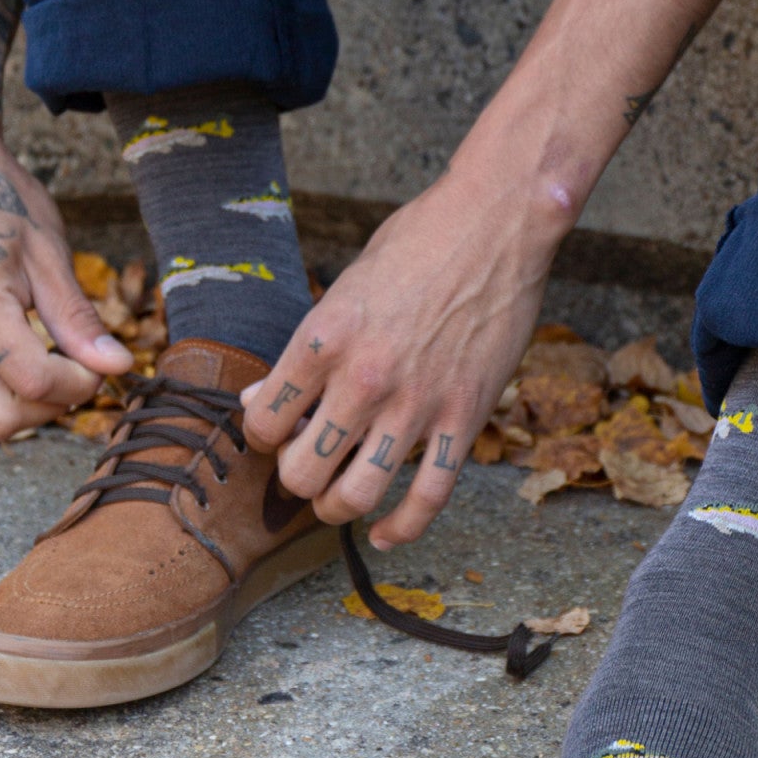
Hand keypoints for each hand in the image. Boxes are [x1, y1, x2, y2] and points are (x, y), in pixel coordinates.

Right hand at [0, 71, 132, 437]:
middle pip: (1, 420)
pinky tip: (22, 352)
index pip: (33, 382)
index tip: (101, 361)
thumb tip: (117, 368)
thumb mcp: (50, 253)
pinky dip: (0, 388)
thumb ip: (79, 319)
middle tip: (80, 369)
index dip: (80, 383)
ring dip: (26, 402)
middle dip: (51, 406)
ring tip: (53, 357)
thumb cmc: (0, 202)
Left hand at [238, 160, 563, 547]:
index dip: (263, 434)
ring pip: (355, 497)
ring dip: (337, 508)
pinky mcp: (464, 417)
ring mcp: (415, 403)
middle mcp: (362, 378)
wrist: (496, 225)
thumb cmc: (418, 242)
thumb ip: (306, 349)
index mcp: (323, 338)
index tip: (278, 430)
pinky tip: (385, 532)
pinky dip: (402, 527)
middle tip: (306, 465)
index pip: (264, 421)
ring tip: (336, 499)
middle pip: (301, 472)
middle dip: (295, 478)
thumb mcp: (345, 287)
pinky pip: (428, 498)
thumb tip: (261, 397)